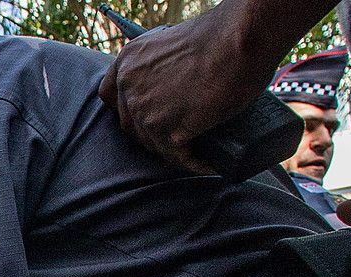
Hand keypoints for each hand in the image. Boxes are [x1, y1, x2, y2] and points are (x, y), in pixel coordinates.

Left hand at [97, 7, 273, 173]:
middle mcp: (129, 87)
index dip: (126, 108)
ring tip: (195, 150)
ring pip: (151, 144)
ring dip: (171, 150)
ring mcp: (144, 111)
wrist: (240, 39)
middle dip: (151, 131)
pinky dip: (193, 164)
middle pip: (130, 124)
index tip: (142, 114)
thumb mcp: (172, 43)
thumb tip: (172, 88)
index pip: (110, 95)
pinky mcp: (166, 131)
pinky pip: (176, 157)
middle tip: (177, 134)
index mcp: (128, 61)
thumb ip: (160, 66)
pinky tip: (207, 165)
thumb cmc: (220, 36)